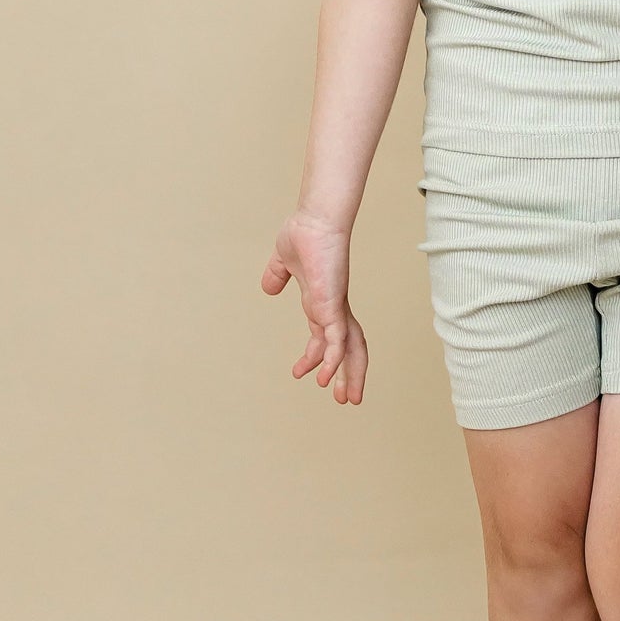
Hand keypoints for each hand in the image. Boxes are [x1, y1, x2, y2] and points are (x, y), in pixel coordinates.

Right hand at [261, 214, 367, 405]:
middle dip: (348, 375)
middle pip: (349, 349)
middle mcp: (335, 309)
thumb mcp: (283, 261)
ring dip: (348, 375)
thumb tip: (269, 287)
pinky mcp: (333, 306)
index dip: (317, 357)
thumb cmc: (303, 235)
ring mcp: (336, 308)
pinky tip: (325, 376)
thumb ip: (277, 275)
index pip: (326, 337)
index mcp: (325, 302)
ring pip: (350, 349)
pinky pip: (337, 339)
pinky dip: (334, 360)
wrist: (314, 221)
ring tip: (343, 398)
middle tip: (345, 399)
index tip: (301, 374)